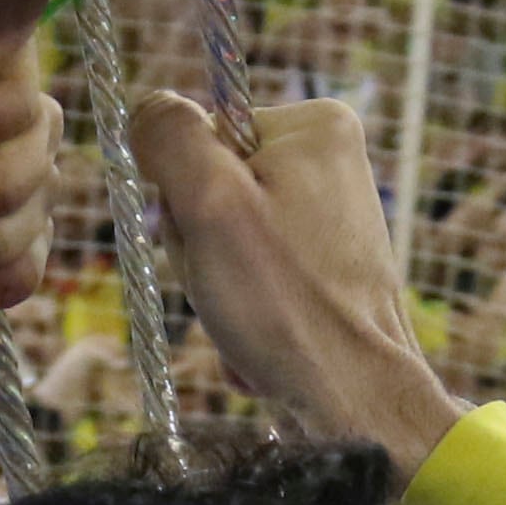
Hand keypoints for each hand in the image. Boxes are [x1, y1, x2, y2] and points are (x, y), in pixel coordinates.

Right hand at [137, 89, 456, 474]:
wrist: (356, 399)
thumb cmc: (288, 306)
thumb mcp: (210, 206)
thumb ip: (172, 138)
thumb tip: (149, 105)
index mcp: (316, 125)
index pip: (199, 137)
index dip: (185, 196)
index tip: (212, 241)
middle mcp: (334, 159)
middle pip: (213, 185)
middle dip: (204, 245)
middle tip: (231, 284)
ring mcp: (334, 213)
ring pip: (228, 235)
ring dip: (219, 284)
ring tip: (251, 315)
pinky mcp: (329, 262)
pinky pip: (257, 271)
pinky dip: (247, 307)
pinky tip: (266, 335)